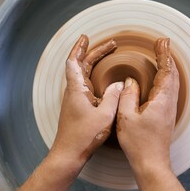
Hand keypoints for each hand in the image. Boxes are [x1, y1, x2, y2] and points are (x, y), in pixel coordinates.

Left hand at [51, 35, 123, 164]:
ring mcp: (75, 99)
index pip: (74, 62)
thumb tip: (120, 84)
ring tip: (108, 55)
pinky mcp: (78, 106)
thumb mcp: (105, 114)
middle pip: (81, 64)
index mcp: (77, 89)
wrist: (69, 153)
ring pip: (84, 74)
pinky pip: (87, 84)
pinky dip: (95, 75)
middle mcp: (74, 91)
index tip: (86, 37)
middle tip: (111, 44)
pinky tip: (104, 78)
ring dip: (94, 62)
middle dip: (95, 52)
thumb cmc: (84, 136)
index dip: (80, 47)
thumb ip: (113, 96)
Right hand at [116, 38, 178, 171]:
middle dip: (167, 56)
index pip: (166, 71)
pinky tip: (160, 78)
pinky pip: (169, 90)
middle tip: (162, 43)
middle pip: (172, 74)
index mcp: (161, 100)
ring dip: (168, 66)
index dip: (164, 54)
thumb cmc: (139, 143)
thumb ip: (128, 96)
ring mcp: (169, 109)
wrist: (151, 162)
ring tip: (162, 55)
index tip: (162, 41)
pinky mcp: (166, 114)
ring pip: (172, 81)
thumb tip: (130, 82)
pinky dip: (166, 77)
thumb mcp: (126, 118)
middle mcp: (169, 102)